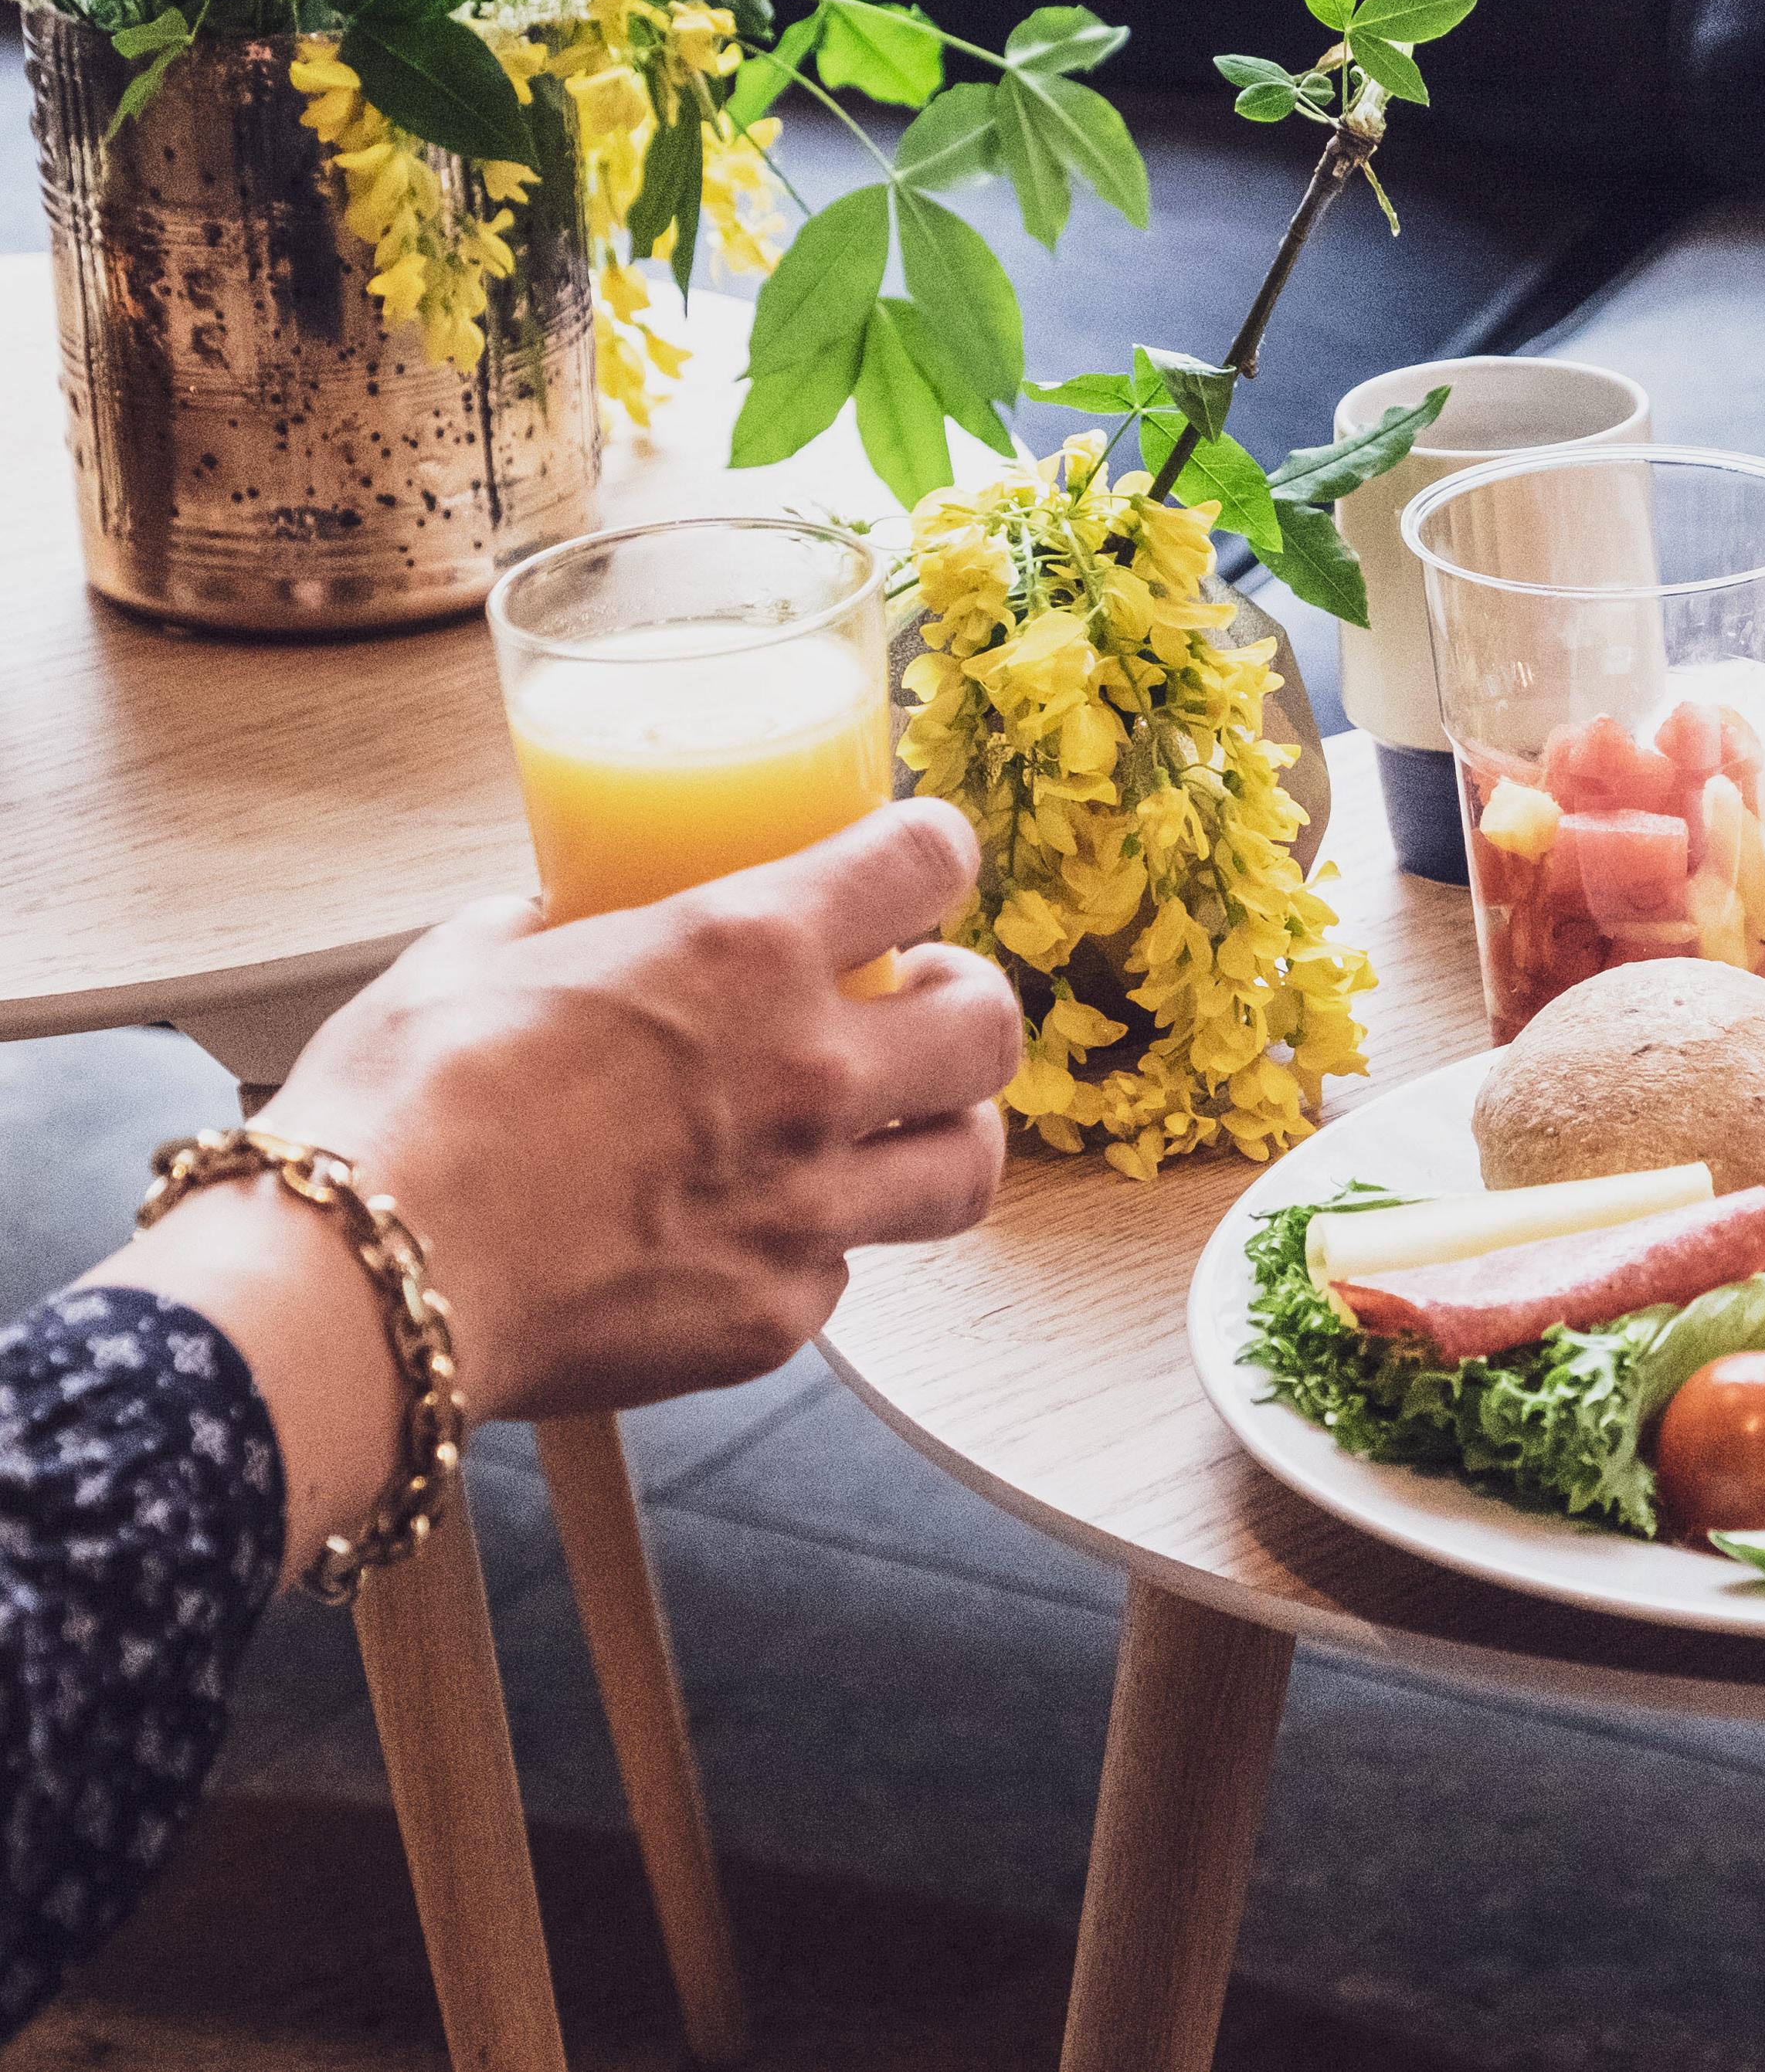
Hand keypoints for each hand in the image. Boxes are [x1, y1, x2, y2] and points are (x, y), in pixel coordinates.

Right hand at [247, 799, 1021, 1420]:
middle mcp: (809, 1074)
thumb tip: (566, 920)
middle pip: (993, 1027)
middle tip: (916, 1009)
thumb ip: (555, 925)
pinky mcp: (777, 1316)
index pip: (927, 861)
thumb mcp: (472, 956)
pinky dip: (813, 1247)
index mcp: (744, 950)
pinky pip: (845, 1271)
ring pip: (970, 1165)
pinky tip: (748, 1234)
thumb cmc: (400, 1107)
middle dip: (966, 1007)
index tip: (917, 869)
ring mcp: (808, 1207)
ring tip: (892, 1127)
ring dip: (942, 1134)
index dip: (931, 855)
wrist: (363, 1285)